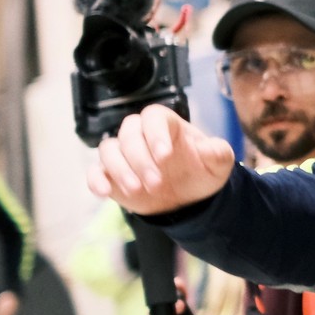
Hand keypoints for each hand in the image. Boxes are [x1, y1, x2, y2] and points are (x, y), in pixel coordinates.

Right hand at [87, 105, 235, 215]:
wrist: (190, 198)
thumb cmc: (202, 171)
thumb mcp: (219, 161)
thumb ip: (218, 152)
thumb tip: (208, 150)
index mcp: (166, 125)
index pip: (153, 117)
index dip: (156, 134)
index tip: (165, 156)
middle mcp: (141, 135)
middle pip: (129, 133)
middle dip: (140, 159)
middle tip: (157, 183)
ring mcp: (124, 155)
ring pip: (108, 150)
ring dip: (120, 170)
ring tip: (136, 190)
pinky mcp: (111, 174)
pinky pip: (95, 171)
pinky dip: (96, 179)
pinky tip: (104, 191)